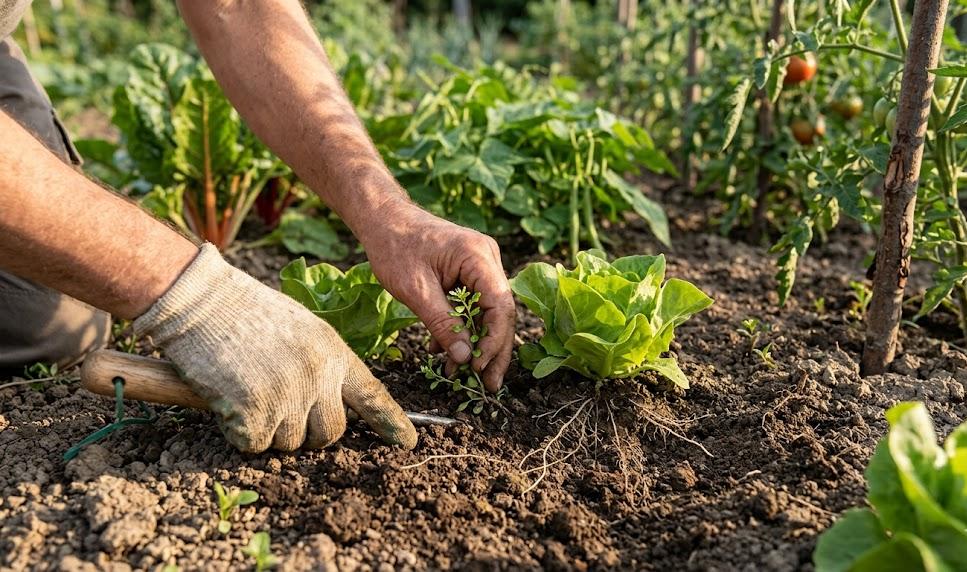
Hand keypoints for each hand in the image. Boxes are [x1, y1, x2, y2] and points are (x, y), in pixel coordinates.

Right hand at [133, 245, 416, 452]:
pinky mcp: (253, 412)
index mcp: (334, 353)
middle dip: (309, 433)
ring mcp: (287, 396)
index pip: (372, 395)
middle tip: (282, 410)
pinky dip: (239, 431)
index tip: (407, 441)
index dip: (391, 422)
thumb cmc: (247, 311)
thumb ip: (321, 363)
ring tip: (249, 391)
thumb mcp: (302, 329)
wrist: (202, 301)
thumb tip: (329, 403)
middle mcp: (318, 376)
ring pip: (289, 443)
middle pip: (330, 434)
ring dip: (269, 430)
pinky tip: (229, 399)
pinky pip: (253, 445)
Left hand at [360, 200, 515, 391]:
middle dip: (493, 350)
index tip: (478, 367)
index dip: (494, 341)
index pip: (501, 305)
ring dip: (477, 344)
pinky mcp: (470, 272)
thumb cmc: (395, 247)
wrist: (383, 220)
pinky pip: (475, 305)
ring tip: (465, 377)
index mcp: (478, 256)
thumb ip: (442, 323)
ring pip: (489, 312)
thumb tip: (464, 358)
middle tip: (488, 385)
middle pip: (501, 312)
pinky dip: (464, 329)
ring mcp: (481, 265)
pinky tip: (450, 354)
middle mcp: (487, 258)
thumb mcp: (415, 291)